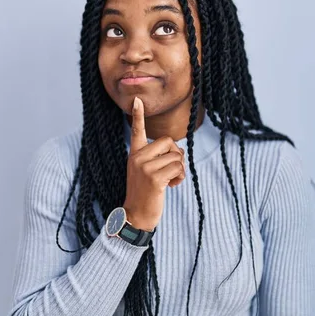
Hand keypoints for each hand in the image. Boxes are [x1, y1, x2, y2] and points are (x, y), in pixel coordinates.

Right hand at [123, 97, 185, 230]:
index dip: (138, 115)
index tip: (137, 100)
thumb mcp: (145, 172)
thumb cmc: (145, 194)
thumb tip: (178, 151)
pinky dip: (180, 177)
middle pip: (169, 142)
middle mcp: (138, 157)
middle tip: (172, 170)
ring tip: (170, 181)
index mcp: (134, 154)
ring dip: (179, 169)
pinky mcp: (154, 178)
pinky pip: (177, 168)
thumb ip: (156, 158)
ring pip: (176, 156)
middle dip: (177, 155)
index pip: (137, 131)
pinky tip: (172, 186)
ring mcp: (145, 167)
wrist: (136, 215)